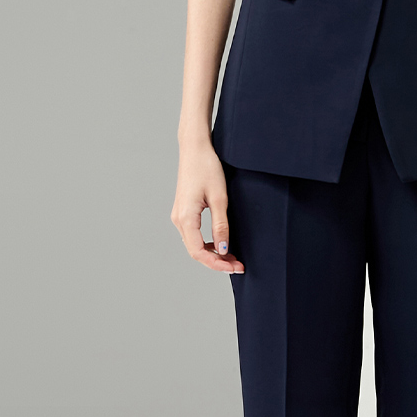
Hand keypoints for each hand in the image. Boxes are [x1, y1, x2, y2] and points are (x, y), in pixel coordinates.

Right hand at [171, 139, 244, 273]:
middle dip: (217, 261)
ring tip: (232, 257)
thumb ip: (221, 226)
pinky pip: (193, 234)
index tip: (235, 268)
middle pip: (195, 251)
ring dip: (212, 253)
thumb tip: (224, 250)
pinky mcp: (183, 210)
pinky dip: (206, 243)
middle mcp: (178, 219)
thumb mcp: (219, 197)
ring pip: (194, 244)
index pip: (199, 252)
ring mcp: (179, 215)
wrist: (195, 148)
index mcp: (185, 217)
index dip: (217, 264)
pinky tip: (220, 244)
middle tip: (238, 265)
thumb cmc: (207, 167)